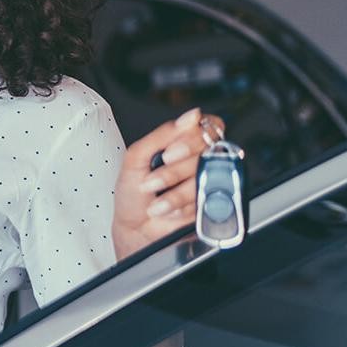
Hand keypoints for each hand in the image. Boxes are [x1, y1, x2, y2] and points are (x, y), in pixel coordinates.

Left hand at [112, 107, 226, 259]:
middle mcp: (199, 160)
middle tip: (155, 180)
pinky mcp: (213, 204)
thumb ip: (161, 135)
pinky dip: (183, 205)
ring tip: (156, 198)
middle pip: (208, 151)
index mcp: (183, 144)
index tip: (169, 153)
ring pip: (207, 177)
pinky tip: (168, 210)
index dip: (192, 139)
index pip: (208, 127)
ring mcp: (208, 182)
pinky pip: (208, 199)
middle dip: (175, 169)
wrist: (135, 229)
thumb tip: (191, 116)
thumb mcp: (136, 158)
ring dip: (175, 191)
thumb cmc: (133, 194)